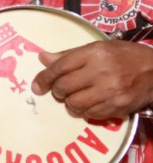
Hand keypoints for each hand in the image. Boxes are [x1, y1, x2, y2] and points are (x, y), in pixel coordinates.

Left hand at [31, 40, 152, 119]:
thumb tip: (43, 58)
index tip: (37, 85)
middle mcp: (102, 72)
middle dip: (57, 91)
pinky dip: (84, 111)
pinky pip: (89, 114)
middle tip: (61, 90)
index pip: (60, 67)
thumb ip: (70, 55)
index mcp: (95, 54)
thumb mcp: (98, 48)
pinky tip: (90, 103)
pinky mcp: (117, 108)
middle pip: (64, 87)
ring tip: (76, 97)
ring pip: (74, 104)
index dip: (44, 78)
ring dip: (69, 103)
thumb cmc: (125, 56)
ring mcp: (110, 92)